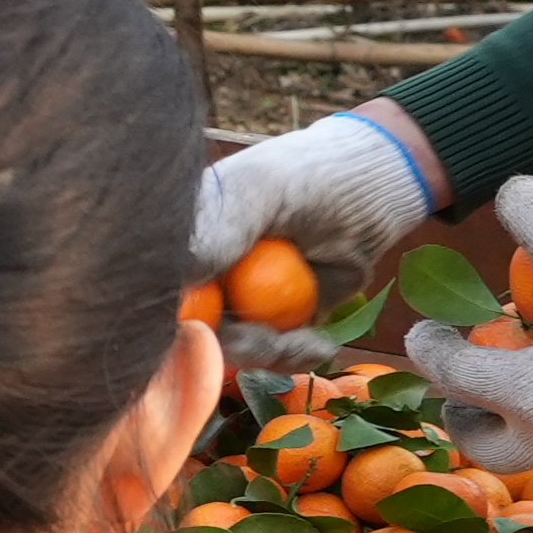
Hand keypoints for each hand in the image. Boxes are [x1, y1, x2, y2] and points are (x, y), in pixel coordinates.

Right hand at [189, 105, 436, 353]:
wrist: (373, 191)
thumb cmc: (311, 175)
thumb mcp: (262, 191)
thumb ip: (221, 230)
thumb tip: (179, 277)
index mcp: (187, 237)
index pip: (159, 285)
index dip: (173, 315)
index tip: (205, 329)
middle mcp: (205, 272)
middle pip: (194, 328)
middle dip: (233, 345)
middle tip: (269, 341)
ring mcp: (241, 298)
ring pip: (235, 347)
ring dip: (270, 354)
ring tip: (309, 343)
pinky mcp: (278, 319)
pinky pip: (274, 353)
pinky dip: (295, 358)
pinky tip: (320, 344)